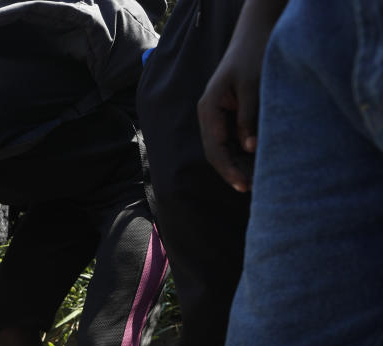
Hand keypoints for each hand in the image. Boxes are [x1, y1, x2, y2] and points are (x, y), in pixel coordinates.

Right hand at [198, 49, 262, 191]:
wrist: (254, 36)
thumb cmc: (252, 56)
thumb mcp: (252, 86)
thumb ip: (249, 116)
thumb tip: (249, 148)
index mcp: (208, 109)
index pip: (215, 148)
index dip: (228, 169)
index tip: (244, 185)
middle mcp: (209, 116)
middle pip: (216, 153)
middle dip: (232, 172)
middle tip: (252, 189)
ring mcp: (219, 117)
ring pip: (224, 149)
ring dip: (238, 165)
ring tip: (256, 182)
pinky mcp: (231, 116)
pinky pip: (233, 140)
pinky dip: (243, 154)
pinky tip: (256, 164)